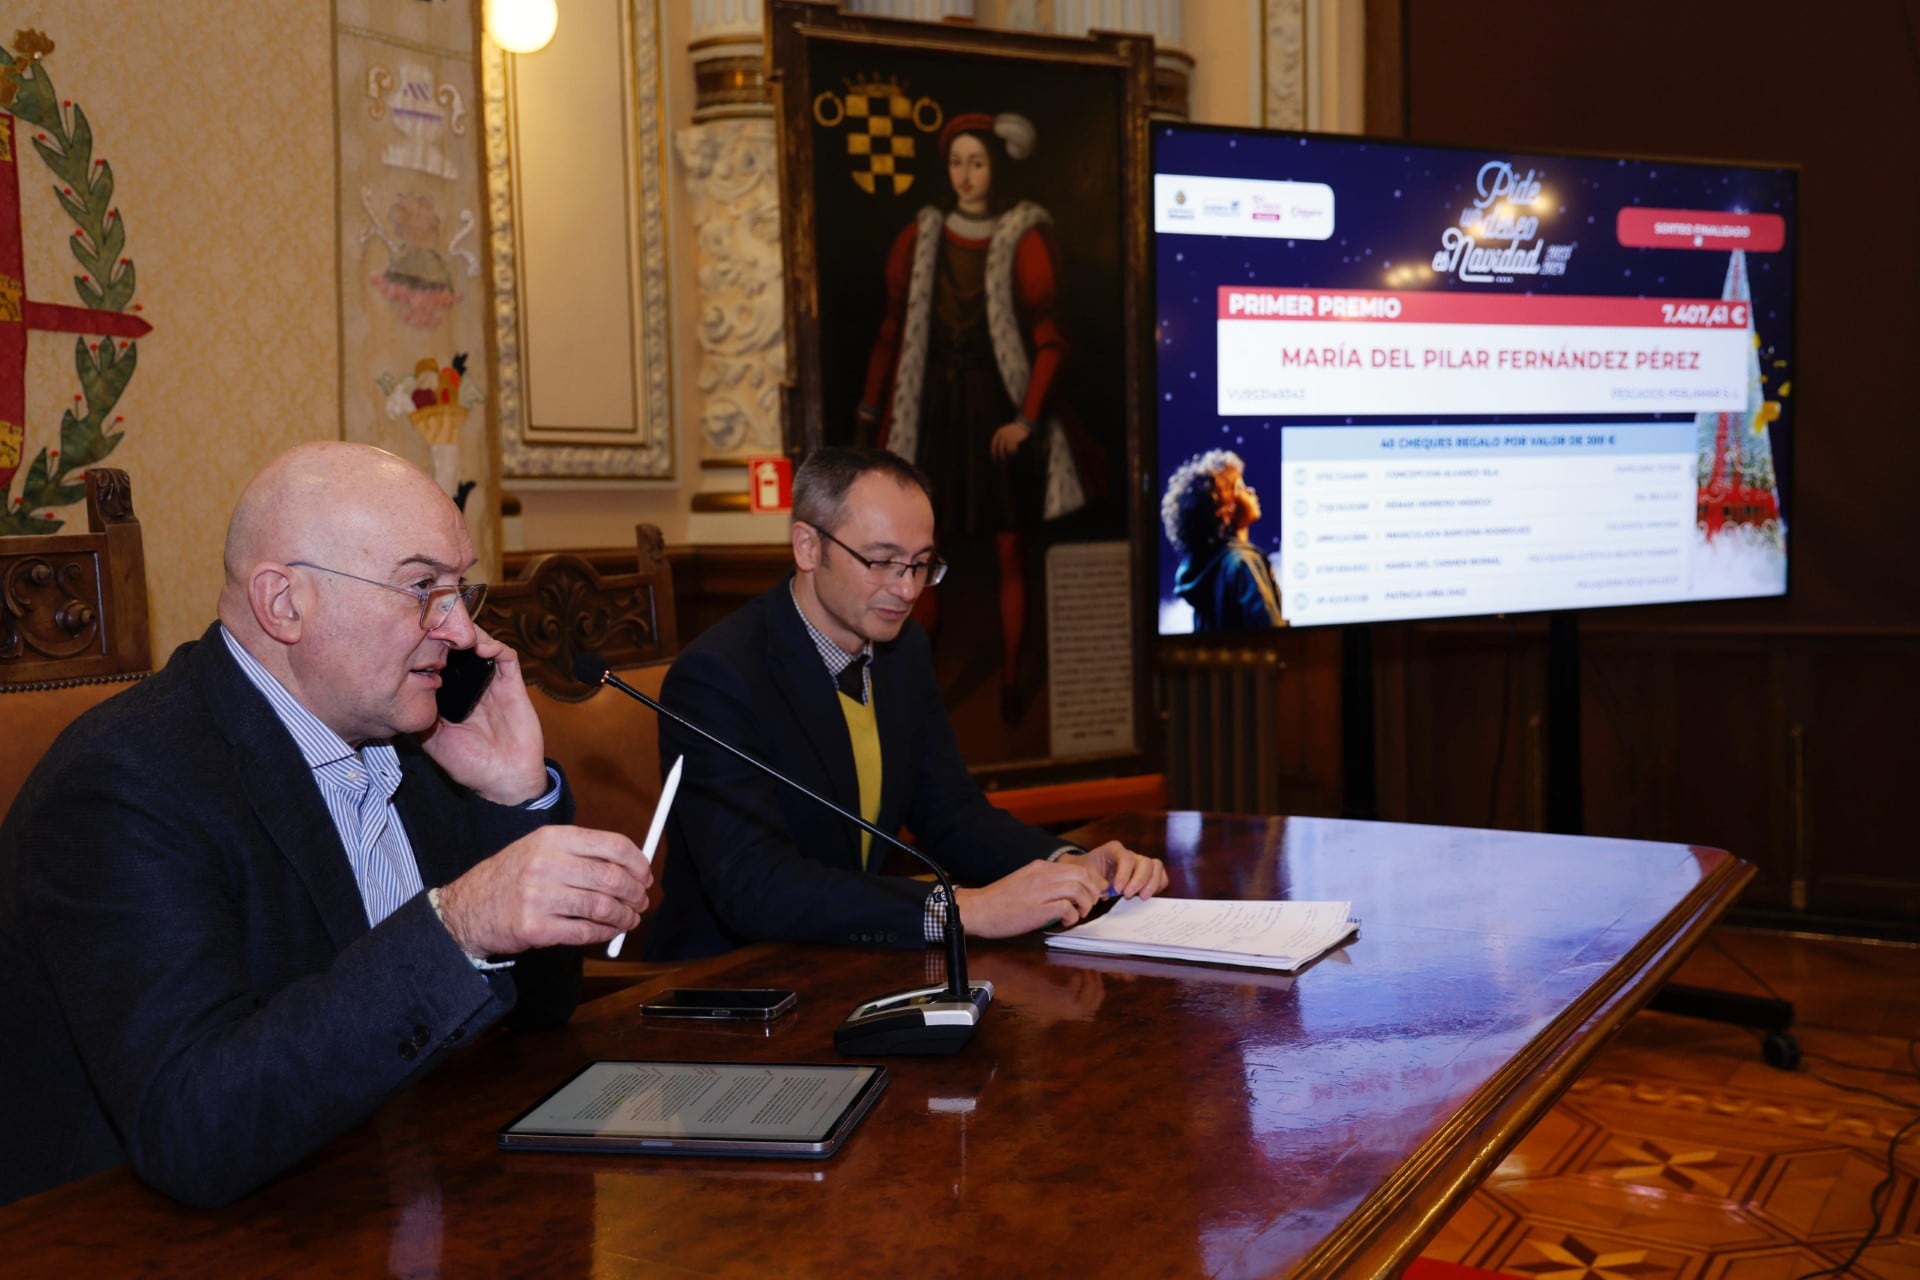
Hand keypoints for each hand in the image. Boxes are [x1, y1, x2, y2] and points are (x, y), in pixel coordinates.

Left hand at [422, 627, 549, 805]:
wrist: (502, 780)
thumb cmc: (468, 764)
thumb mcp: (431, 739)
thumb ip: (419, 714)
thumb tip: (399, 689)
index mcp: (450, 694)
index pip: (438, 659)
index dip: (429, 644)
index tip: (414, 635)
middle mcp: (470, 684)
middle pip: (460, 646)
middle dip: (448, 631)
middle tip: (434, 623)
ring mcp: (492, 682)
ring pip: (482, 645)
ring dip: (469, 634)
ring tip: (455, 631)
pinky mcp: (513, 684)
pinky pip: (506, 657)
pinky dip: (494, 645)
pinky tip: (480, 646)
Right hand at [435, 825, 652, 956]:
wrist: (466, 909)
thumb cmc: (511, 878)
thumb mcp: (539, 849)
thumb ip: (582, 854)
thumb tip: (631, 867)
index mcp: (553, 838)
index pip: (612, 845)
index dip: (638, 863)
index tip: (646, 876)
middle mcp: (546, 863)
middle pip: (612, 878)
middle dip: (636, 894)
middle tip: (642, 903)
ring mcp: (539, 896)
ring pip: (602, 906)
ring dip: (624, 917)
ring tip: (629, 920)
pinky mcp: (535, 927)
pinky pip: (585, 931)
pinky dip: (604, 934)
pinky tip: (608, 932)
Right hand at [953, 857, 1108, 937]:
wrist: (979, 909)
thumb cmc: (1000, 900)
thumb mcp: (1024, 880)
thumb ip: (1044, 881)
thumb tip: (1066, 890)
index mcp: (1040, 867)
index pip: (1077, 868)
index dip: (1092, 881)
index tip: (1093, 893)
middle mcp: (1042, 875)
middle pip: (1083, 876)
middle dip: (1093, 892)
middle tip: (1091, 904)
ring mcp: (1041, 892)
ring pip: (1079, 890)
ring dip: (1085, 904)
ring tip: (1080, 914)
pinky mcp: (1038, 909)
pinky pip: (1067, 908)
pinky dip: (1072, 917)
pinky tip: (1065, 922)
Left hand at [989, 420, 1031, 460]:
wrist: (1024, 424)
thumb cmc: (1015, 429)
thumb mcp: (1005, 431)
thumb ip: (1001, 438)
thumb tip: (999, 451)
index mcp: (999, 432)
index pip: (993, 445)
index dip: (993, 453)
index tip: (994, 459)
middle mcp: (1002, 435)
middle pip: (1000, 449)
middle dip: (1002, 456)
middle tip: (1003, 462)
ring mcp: (1007, 437)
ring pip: (1006, 450)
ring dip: (1009, 454)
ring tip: (1013, 454)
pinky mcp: (1013, 439)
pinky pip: (1012, 449)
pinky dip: (1014, 451)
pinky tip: (1016, 451)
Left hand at [1055, 841, 1168, 900]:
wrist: (1087, 873)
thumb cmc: (1086, 872)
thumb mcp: (1084, 873)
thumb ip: (1093, 880)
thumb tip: (1106, 890)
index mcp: (1114, 850)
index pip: (1126, 857)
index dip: (1124, 874)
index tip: (1117, 890)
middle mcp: (1130, 854)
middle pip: (1144, 862)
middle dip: (1138, 880)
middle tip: (1128, 895)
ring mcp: (1140, 863)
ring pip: (1156, 866)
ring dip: (1151, 883)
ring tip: (1142, 897)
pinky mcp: (1147, 874)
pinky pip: (1160, 875)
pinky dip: (1158, 885)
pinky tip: (1148, 895)